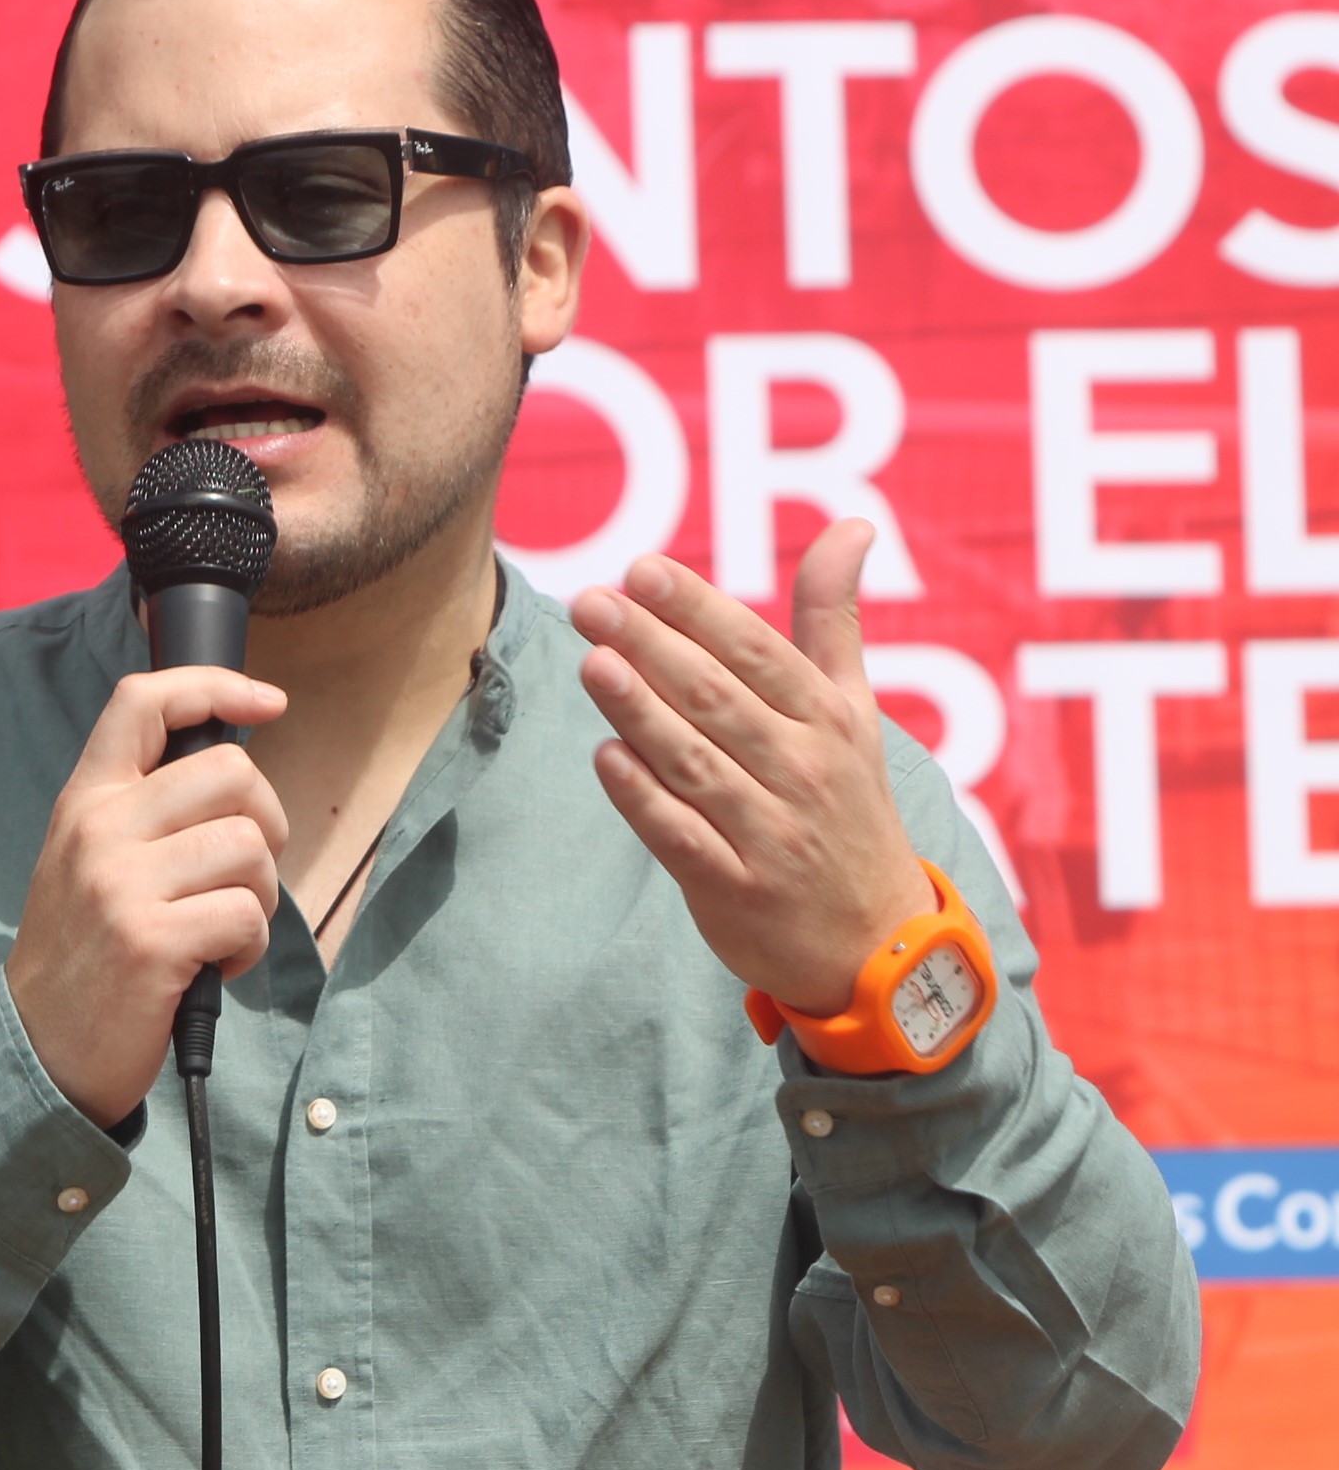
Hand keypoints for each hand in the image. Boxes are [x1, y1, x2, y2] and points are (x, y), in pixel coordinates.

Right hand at [7, 668, 288, 1127]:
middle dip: (265, 825)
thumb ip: (143, 812)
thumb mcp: (88, 861)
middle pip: (231, 773)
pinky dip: (249, 947)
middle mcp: (98, 829)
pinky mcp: (150, 942)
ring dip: (259, 896)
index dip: (215, 686)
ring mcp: (121, 884)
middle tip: (242, 876)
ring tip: (221, 930)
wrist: (39, 1049)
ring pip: (249, 846)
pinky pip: (248, 915)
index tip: (268, 702)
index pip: (143, 702)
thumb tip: (234, 776)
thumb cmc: (85, 955)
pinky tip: (214, 967)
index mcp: (85, 799)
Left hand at [573, 521, 933, 1017]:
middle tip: (591, 602)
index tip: (642, 571)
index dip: (698, 610)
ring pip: (695, 762)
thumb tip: (853, 525)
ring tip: (593, 662)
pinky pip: (684, 837)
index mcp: (827, 720)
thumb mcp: (855, 712)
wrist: (879, 945)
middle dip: (652, 645)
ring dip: (641, 712)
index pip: (757, 652)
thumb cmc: (850, 808)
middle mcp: (802, 771)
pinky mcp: (736, 889)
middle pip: (716, 698)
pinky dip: (646, 798)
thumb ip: (834, 621)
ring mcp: (770, 833)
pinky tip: (607, 758)